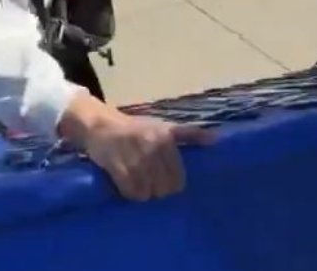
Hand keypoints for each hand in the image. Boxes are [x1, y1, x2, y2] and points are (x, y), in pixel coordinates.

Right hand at [58, 92, 212, 200]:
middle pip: (163, 189)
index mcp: (166, 139)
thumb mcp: (164, 126)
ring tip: (138, 185)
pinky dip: (129, 193)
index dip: (171, 185)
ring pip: (147, 193)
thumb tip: (217, 139)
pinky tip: (126, 186)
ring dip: (142, 193)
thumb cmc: (135, 128)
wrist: (99, 124)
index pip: (178, 179)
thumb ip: (189, 134)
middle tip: (150, 185)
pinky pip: (130, 192)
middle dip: (157, 191)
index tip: (163, 182)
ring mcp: (134, 158)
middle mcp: (152, 147)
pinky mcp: (116, 166)